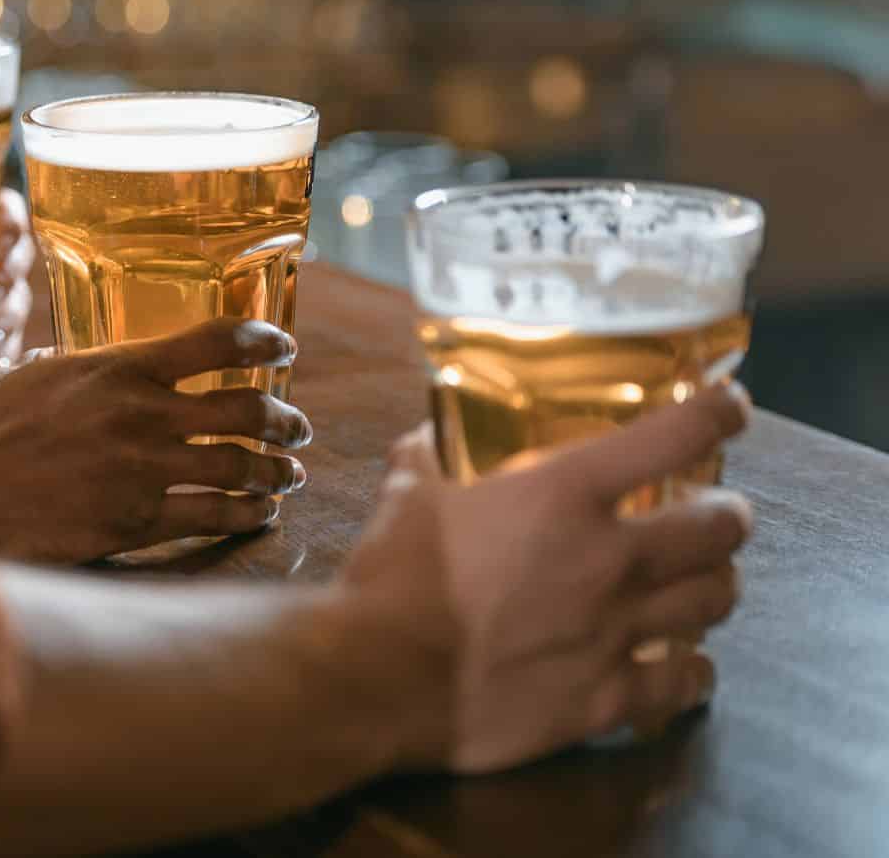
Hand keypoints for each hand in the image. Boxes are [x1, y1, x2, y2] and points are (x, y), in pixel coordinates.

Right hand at [0, 317, 312, 562]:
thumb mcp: (34, 375)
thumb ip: (77, 366)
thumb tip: (76, 358)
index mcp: (119, 367)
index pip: (216, 342)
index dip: (264, 343)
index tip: (285, 350)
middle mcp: (142, 413)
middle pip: (245, 409)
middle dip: (284, 420)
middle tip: (298, 429)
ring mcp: (143, 469)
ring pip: (241, 467)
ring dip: (276, 472)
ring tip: (288, 476)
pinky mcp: (136, 520)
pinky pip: (213, 515)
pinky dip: (247, 514)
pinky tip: (258, 513)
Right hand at [342, 384, 752, 774]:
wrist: (380, 676)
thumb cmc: (392, 579)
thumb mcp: (406, 496)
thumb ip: (428, 460)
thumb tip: (426, 443)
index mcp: (565, 494)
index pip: (678, 435)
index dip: (718, 414)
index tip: (728, 409)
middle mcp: (610, 558)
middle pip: (720, 527)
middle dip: (727, 516)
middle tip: (714, 515)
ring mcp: (616, 632)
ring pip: (717, 599)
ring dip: (716, 584)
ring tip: (702, 582)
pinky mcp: (607, 698)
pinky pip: (685, 681)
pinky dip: (692, 669)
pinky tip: (683, 663)